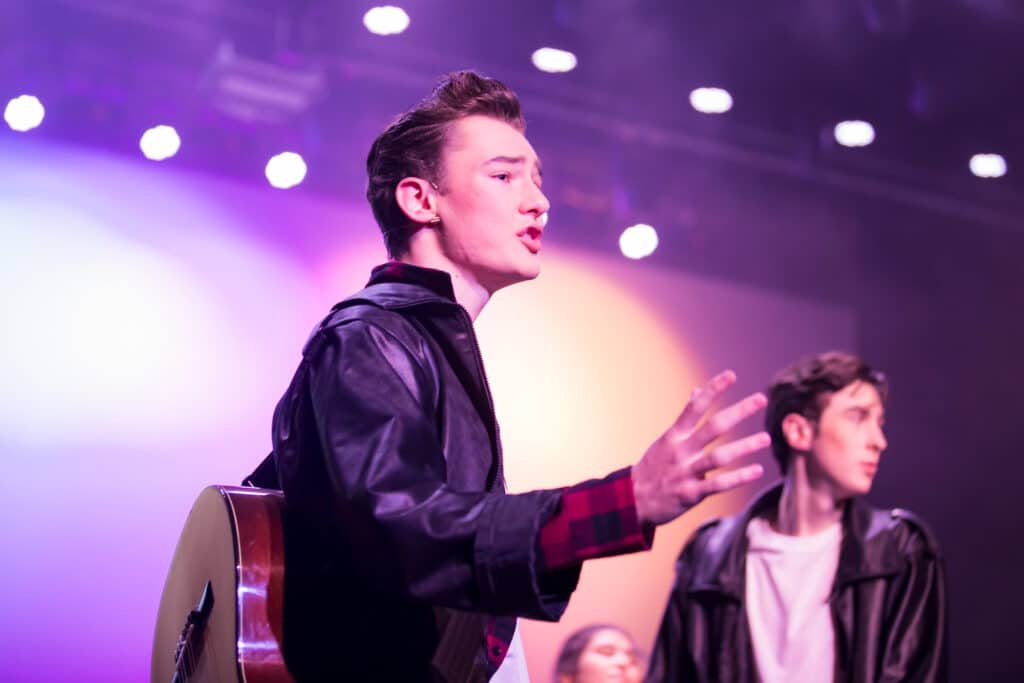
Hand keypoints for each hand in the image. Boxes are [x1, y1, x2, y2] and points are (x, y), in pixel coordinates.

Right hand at [632, 370, 768, 526]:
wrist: (631, 500)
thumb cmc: (653, 467)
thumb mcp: (666, 440)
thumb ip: (685, 418)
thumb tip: (697, 390)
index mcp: (674, 435)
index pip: (695, 407)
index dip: (713, 390)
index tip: (731, 375)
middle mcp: (681, 451)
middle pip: (713, 427)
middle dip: (738, 411)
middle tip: (761, 399)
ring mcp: (685, 472)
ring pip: (718, 457)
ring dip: (744, 447)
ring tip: (766, 439)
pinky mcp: (690, 494)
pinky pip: (718, 484)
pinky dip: (738, 478)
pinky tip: (757, 470)